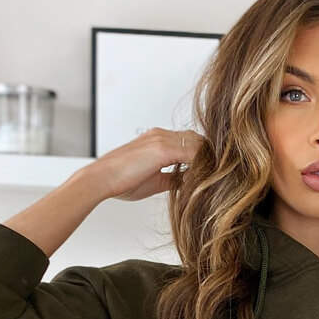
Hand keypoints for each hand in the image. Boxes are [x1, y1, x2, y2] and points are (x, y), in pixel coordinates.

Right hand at [91, 127, 205, 201]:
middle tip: (217, 176)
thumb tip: (190, 183)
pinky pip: (192, 153)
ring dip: (207, 160)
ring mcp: (162, 139)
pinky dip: (202, 165)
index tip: (210, 173)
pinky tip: (205, 180)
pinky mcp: (162, 149)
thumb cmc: (121, 182)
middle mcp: (161, 135)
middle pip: (197, 139)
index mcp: (158, 139)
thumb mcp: (155, 181)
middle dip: (208, 156)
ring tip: (213, 179)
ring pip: (197, 144)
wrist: (101, 180)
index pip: (189, 142)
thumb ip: (174, 178)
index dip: (202, 156)